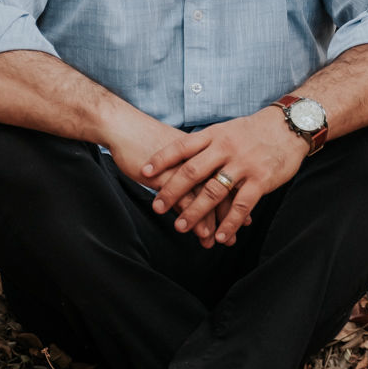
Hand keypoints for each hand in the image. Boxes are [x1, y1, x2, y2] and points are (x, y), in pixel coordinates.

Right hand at [106, 112, 226, 248]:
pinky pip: (187, 199)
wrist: (124, 126)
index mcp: (204, 149)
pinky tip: (201, 233)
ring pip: (207, 197)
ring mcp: (184, 167)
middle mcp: (199, 157)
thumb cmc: (147, 138)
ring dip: (211, 222)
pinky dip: (197, 217)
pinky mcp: (167, 175)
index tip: (243, 220)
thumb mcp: (175, 150)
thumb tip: (199, 181)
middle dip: (227, 216)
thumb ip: (188, 164)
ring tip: (213, 242)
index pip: (226, 177)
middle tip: (232, 238)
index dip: (235, 200)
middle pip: (221, 190)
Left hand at [142, 107, 307, 245]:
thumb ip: (205, 145)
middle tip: (156, 207)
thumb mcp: (226, 130)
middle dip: (172, 191)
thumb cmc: (253, 131)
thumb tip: (178, 158)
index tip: (143, 172)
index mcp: (214, 135)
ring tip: (181, 227)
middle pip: (193, 171)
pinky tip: (219, 236)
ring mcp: (243, 165)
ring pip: (214, 191)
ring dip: (195, 212)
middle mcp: (226, 149)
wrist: (289, 126)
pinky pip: (242, 204)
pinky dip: (230, 222)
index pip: (182, 147)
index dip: (161, 159)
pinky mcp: (261, 180)